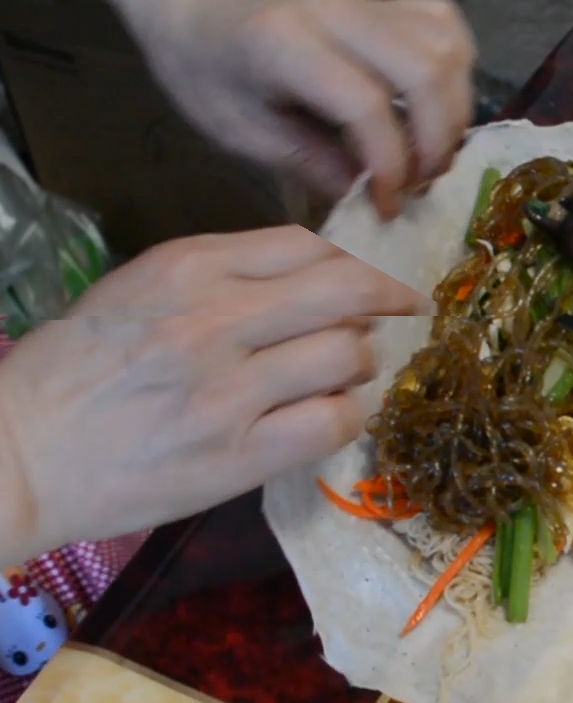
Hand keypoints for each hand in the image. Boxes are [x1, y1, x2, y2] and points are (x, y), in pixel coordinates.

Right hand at [0, 226, 424, 563]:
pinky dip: (349, 413)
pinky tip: (335, 413)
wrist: (16, 455)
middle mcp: (213, 321)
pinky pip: (333, 422)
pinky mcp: (238, 456)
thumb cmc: (70, 373)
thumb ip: (216, 278)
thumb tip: (310, 277)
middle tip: (404, 311)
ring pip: (347, 356)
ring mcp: (230, 392)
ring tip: (343, 373)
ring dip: (361, 362)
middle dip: (386, 299)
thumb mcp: (132, 293)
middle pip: (343, 292)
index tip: (374, 279)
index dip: (354, 262)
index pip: (305, 247)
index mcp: (184, 269)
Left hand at [120, 0, 476, 216]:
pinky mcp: (386, 1)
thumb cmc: (204, 69)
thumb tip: (373, 200)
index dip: (389, 165)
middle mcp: (334, 12)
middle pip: (424, 70)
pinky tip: (434, 108)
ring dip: (453, 110)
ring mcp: (366, 0)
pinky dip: (454, 73)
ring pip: (446, 47)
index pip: (365, 104)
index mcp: (283, 43)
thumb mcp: (240, 131)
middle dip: (436, 141)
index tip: (386, 207)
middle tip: (418, 183)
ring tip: (428, 152)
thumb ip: (312, 164)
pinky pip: (444, 27)